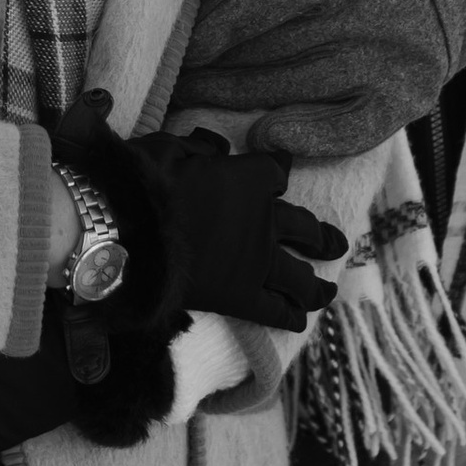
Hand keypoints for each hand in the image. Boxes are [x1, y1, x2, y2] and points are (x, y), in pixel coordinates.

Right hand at [52, 95, 345, 337]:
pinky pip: (276, 310)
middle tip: (336, 242)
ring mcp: (257, 263)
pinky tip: (300, 320)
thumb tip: (216, 145)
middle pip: (305, 227)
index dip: (279, 170)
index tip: (281, 169)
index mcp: (249, 179)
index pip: (276, 171)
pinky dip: (290, 315)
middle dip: (321, 236)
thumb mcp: (169, 150)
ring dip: (317, 283)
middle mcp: (264, 221)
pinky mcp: (242, 297)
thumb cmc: (145, 184)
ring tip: (328, 288)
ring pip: (301, 276)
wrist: (129, 233)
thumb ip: (198, 149)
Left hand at [178, 0, 465, 160]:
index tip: (176, 45)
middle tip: (172, 78)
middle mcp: (365, 12)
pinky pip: (351, 129)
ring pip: (294, 87)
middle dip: (211, 67)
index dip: (209, 30)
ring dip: (235, 98)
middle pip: (267, 50)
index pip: (257, 4)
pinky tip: (265, 135)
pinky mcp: (406, 96)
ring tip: (194, 100)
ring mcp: (388, 60)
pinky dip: (307, 136)